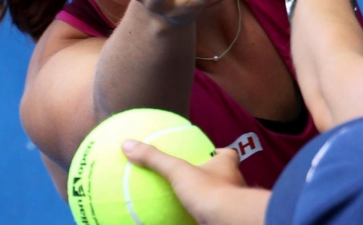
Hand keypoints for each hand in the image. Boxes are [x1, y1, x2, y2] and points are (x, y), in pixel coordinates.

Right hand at [123, 142, 261, 224]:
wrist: (228, 221)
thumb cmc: (209, 191)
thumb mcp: (178, 171)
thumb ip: (156, 159)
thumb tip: (128, 145)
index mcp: (226, 165)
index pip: (228, 153)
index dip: (218, 152)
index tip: (206, 152)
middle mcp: (234, 181)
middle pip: (225, 174)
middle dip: (212, 175)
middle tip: (194, 178)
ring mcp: (232, 201)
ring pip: (222, 196)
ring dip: (209, 197)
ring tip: (191, 201)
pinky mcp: (227, 218)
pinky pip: (215, 214)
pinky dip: (206, 215)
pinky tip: (192, 219)